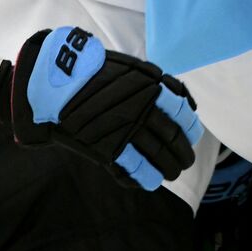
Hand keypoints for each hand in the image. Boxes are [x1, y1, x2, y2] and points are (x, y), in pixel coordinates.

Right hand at [0, 27, 201, 189]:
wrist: (59, 83)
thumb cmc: (99, 73)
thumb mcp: (136, 69)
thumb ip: (161, 84)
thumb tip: (187, 104)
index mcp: (152, 88)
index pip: (182, 114)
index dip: (190, 130)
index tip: (192, 137)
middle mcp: (143, 109)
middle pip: (172, 138)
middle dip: (182, 154)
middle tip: (185, 162)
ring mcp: (125, 130)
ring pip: (156, 155)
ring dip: (167, 168)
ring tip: (171, 173)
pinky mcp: (107, 147)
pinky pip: (133, 167)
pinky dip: (144, 177)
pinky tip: (150, 181)